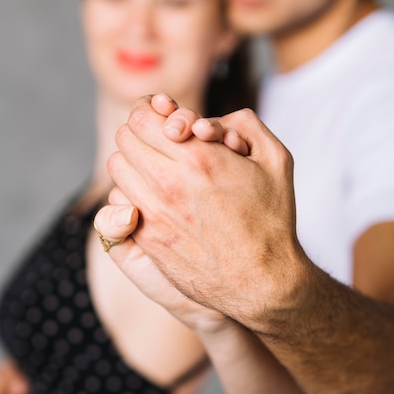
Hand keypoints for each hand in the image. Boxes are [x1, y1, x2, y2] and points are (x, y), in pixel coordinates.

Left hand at [106, 94, 307, 331]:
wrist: (262, 282)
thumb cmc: (272, 220)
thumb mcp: (276, 160)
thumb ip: (244, 124)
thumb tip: (206, 120)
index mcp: (199, 158)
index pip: (143, 116)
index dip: (151, 111)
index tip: (163, 120)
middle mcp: (169, 182)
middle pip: (126, 137)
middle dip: (140, 132)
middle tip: (159, 141)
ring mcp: (154, 212)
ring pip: (117, 167)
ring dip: (132, 160)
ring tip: (154, 166)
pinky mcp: (147, 237)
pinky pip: (119, 200)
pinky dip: (130, 190)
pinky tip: (153, 194)